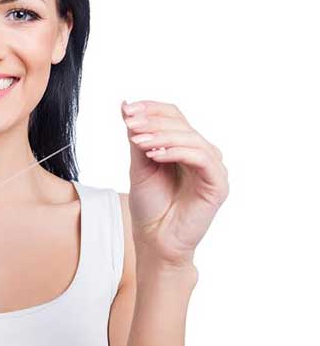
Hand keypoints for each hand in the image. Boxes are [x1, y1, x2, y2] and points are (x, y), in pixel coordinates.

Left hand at [121, 99, 228, 267]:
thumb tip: (126, 104)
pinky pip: (201, 158)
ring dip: (161, 136)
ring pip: (190, 138)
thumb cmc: (150, 205)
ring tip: (138, 142)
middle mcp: (202, 153)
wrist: (156, 241)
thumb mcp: (139, 164)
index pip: (173, 115)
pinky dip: (176, 152)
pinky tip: (154, 155)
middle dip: (152, 121)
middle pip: (181, 124)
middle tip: (129, 124)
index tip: (127, 110)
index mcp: (185, 146)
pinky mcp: (218, 184)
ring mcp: (213, 168)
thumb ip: (137, 137)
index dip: (151, 109)